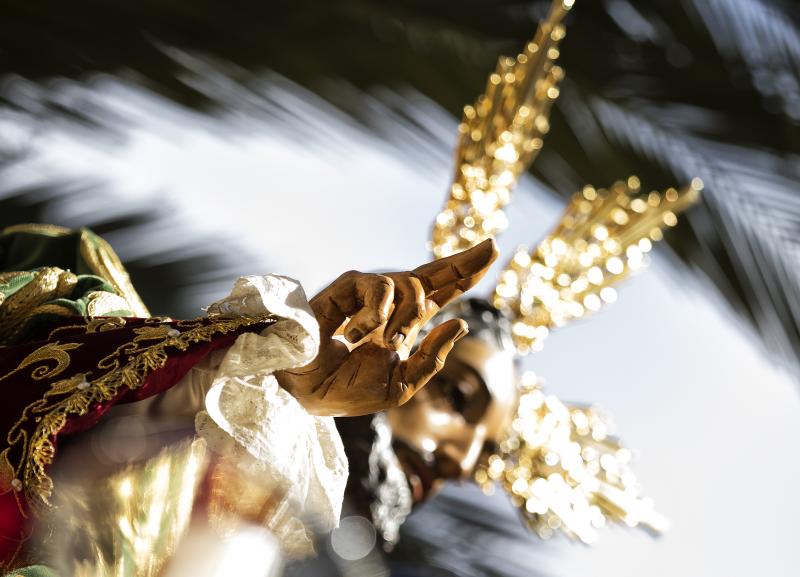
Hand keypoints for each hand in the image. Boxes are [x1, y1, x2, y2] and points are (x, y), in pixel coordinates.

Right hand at [275, 239, 497, 416]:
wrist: (305, 392)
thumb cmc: (346, 390)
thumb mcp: (400, 386)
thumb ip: (431, 359)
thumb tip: (460, 324)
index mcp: (404, 326)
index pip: (441, 296)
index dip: (464, 276)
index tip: (491, 254)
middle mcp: (391, 306)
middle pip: (433, 274)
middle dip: (463, 262)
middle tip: (492, 247)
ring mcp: (370, 295)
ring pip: (414, 284)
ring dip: (409, 314)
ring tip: (390, 339)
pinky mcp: (349, 287)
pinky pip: (382, 285)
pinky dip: (379, 311)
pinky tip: (361, 332)